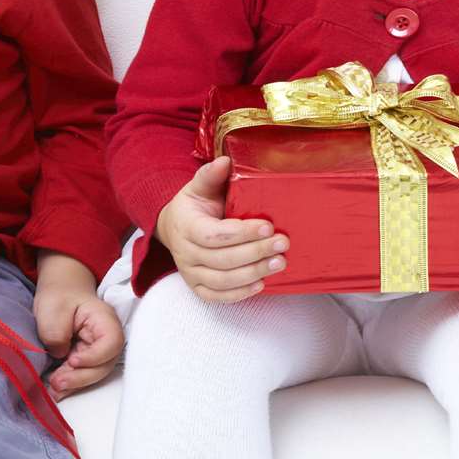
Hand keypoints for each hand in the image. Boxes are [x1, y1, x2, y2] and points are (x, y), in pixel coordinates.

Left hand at [32, 253, 123, 398]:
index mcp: (104, 320)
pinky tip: (53, 391)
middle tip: (56, 382)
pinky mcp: (85, 358)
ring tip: (52, 389)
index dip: (95, 357)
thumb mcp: (53, 310)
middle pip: (104, 364)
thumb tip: (61, 356)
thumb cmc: (59, 296)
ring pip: (94, 373)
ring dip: (74, 384)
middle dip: (81, 377)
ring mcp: (96, 350)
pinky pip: (82, 374)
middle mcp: (106, 338)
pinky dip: (69, 384)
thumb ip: (57, 334)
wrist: (59, 292)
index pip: (112, 343)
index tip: (72, 360)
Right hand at [153, 157, 287, 303]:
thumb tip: (225, 161)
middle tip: (282, 243)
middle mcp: (185, 253)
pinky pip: (217, 297)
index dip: (241, 233)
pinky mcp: (198, 287)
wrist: (176, 227)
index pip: (213, 235)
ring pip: (221, 280)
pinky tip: (261, 284)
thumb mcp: (199, 186)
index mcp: (186, 225)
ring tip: (279, 262)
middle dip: (255, 252)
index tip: (268, 226)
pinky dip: (239, 294)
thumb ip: (210, 174)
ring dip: (253, 273)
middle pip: (222, 259)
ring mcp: (190, 273)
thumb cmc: (195, 205)